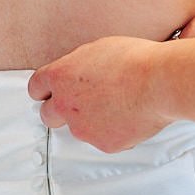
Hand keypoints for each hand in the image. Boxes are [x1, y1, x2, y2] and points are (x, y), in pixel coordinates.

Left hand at [28, 37, 167, 151]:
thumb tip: (78, 74)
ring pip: (78, 128)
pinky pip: (103, 139)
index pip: (36, 88)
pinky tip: (129, 116)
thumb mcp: (97, 50)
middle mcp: (65, 105)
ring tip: (116, 105)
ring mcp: (83, 128)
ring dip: (90, 120)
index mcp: (60, 77)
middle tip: (77, 104)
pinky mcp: (103, 144)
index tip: (49, 92)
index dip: (44, 89)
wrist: (158, 82)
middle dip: (59, 110)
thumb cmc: (134, 60)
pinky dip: (113, 131)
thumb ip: (78, 66)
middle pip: (48, 115)